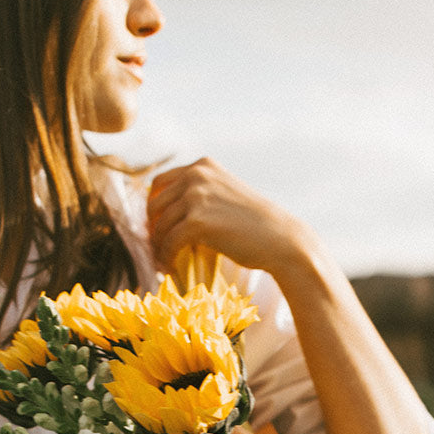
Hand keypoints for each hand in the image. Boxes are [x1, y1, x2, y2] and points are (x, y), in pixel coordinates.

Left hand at [147, 158, 313, 279]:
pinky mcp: (197, 221)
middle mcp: (196, 175)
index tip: (157, 228)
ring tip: (164, 262)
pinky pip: (168, 242)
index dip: (155, 208)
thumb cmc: (256, 225)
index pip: (161, 183)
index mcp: (203, 166)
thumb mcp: (225, 195)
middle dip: (153, 229)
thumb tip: (168, 214)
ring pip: (160, 225)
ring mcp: (196, 196)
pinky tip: (170, 268)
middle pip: (155, 204)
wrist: (280, 239)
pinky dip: (166, 257)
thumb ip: (201, 195)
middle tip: (158, 249)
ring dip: (158, 247)